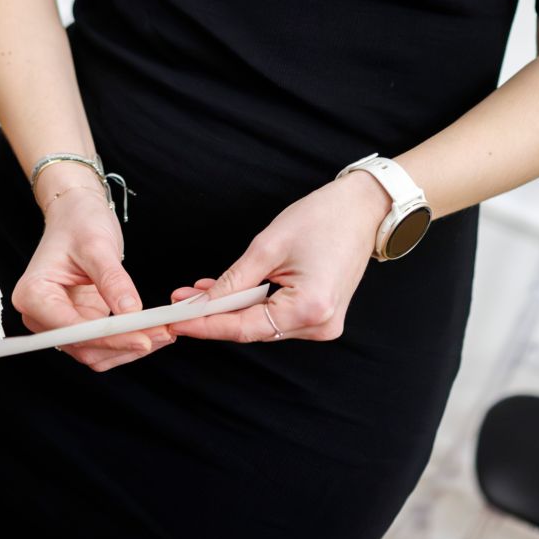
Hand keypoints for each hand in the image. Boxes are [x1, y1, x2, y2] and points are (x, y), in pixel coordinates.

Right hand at [14, 183, 173, 373]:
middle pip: (83, 347)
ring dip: (129, 348)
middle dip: (124, 344)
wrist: (76, 213)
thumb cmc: (77, 221)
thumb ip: (113, 280)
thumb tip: (131, 314)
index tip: (143, 338)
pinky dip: (127, 342)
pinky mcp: (79, 324)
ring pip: (95, 354)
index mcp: (33, 294)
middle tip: (162, 333)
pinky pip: (103, 345)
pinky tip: (151, 330)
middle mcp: (40, 315)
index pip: (71, 329)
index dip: (108, 338)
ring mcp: (59, 323)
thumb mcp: (97, 245)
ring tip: (163, 331)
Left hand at [170, 171, 388, 343]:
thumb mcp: (268, 246)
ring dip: (230, 309)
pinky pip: (276, 315)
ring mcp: (323, 324)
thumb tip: (202, 302)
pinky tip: (225, 293)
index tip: (176, 322)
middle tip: (178, 303)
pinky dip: (251, 305)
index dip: (206, 326)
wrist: (362, 210)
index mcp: (310, 309)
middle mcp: (319, 325)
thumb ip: (234, 280)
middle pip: (253, 328)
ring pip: (262, 323)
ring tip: (196, 293)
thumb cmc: (322, 219)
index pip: (245, 327)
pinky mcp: (320, 315)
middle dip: (214, 315)